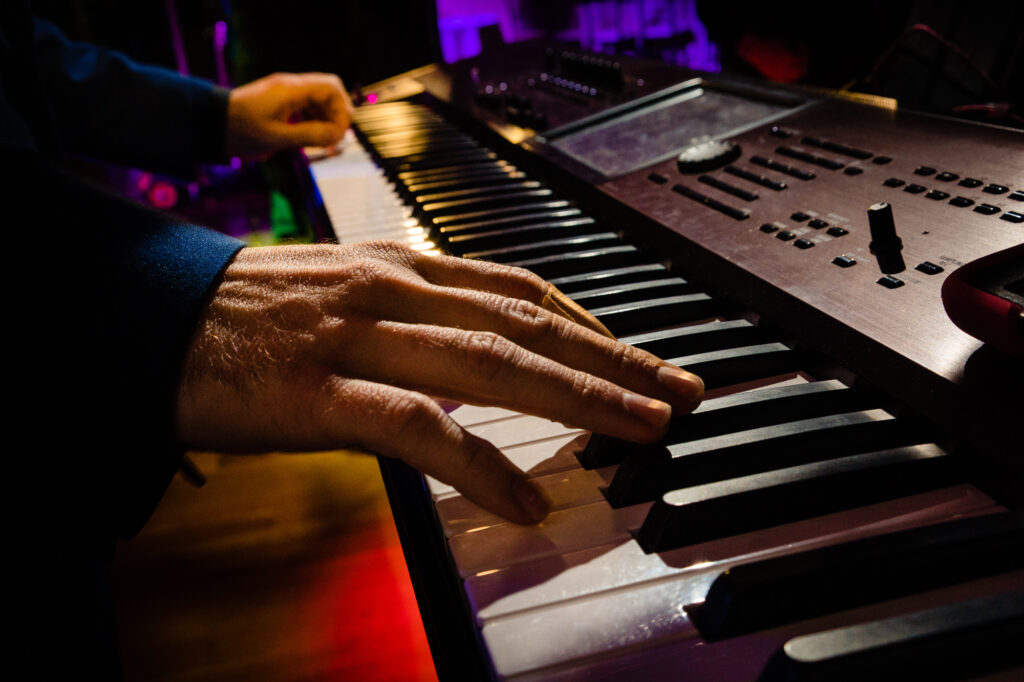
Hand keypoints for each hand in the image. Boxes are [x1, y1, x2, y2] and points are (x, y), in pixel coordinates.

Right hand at [176, 242, 703, 524]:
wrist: (157, 318)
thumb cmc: (254, 311)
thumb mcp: (347, 289)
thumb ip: (415, 310)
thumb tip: (480, 341)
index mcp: (403, 267)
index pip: (523, 288)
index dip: (593, 322)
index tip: (642, 356)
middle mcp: (395, 290)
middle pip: (529, 322)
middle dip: (615, 360)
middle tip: (680, 393)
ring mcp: (360, 337)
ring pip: (492, 362)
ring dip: (578, 397)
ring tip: (641, 430)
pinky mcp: (321, 391)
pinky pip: (417, 426)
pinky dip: (480, 462)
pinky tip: (526, 499)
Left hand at [225, 72, 354, 157]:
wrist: (212, 124)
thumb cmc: (242, 130)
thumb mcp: (277, 137)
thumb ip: (310, 135)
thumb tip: (337, 136)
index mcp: (291, 89)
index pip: (331, 87)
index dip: (342, 109)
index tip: (338, 132)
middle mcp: (290, 86)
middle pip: (328, 92)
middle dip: (336, 114)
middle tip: (332, 138)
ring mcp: (285, 93)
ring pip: (319, 100)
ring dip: (325, 119)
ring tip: (321, 141)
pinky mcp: (280, 102)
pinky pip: (306, 106)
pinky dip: (313, 120)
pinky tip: (308, 136)